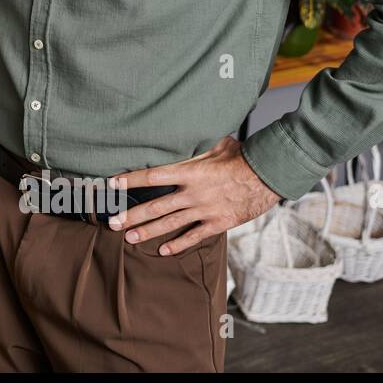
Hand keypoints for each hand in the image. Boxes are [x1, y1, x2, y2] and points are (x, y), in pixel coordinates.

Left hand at [106, 136, 282, 255]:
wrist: (270, 176)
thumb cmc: (242, 157)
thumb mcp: (216, 144)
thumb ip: (194, 145)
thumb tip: (179, 131)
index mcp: (191, 172)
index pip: (153, 176)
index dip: (131, 179)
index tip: (112, 183)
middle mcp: (194, 193)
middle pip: (156, 206)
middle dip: (132, 215)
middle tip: (112, 222)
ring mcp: (206, 210)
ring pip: (170, 224)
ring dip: (147, 232)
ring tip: (128, 237)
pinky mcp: (219, 223)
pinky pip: (194, 236)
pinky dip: (178, 244)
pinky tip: (162, 251)